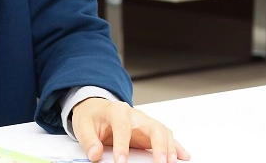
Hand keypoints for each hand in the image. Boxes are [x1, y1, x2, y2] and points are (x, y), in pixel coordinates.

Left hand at [71, 98, 189, 162]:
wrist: (96, 108)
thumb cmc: (92, 116)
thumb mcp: (82, 126)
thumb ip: (88, 141)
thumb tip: (95, 155)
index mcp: (117, 111)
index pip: (123, 127)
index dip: (122, 144)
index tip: (121, 162)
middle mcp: (135, 115)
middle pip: (152, 126)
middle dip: (158, 145)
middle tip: (160, 162)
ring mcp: (145, 122)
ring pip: (163, 132)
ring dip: (170, 147)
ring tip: (172, 162)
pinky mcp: (149, 131)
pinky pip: (166, 136)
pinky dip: (176, 146)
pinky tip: (183, 156)